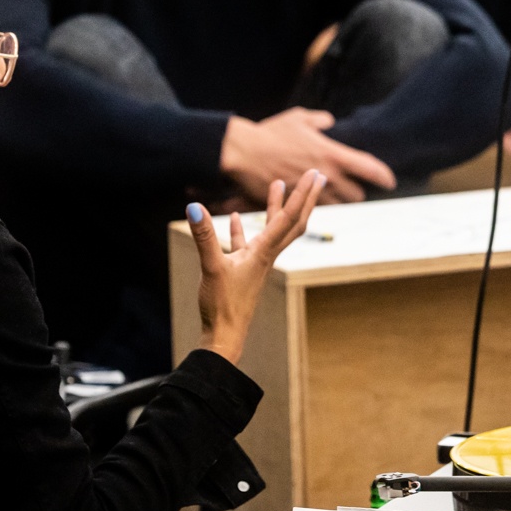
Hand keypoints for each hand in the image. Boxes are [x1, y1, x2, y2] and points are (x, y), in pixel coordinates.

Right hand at [188, 173, 326, 362]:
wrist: (224, 335)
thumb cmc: (221, 306)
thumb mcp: (211, 266)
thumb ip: (204, 237)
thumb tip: (194, 207)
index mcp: (263, 253)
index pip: (288, 218)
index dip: (301, 195)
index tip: (316, 174)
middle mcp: (265, 256)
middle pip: (292, 222)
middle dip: (303, 199)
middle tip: (316, 177)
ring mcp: (255, 263)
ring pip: (272, 230)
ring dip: (276, 208)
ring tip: (278, 185)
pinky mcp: (242, 271)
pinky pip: (247, 243)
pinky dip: (243, 229)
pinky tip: (234, 218)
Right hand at [220, 107, 395, 203]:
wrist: (243, 153)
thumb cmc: (270, 133)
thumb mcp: (298, 118)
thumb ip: (318, 120)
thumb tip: (328, 121)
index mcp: (332, 155)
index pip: (369, 168)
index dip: (383, 176)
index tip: (390, 181)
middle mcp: (327, 177)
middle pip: (356, 194)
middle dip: (356, 191)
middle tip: (354, 187)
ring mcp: (311, 193)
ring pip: (336, 205)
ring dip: (337, 201)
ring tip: (334, 195)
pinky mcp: (295, 204)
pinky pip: (314, 209)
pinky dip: (316, 205)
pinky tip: (311, 199)